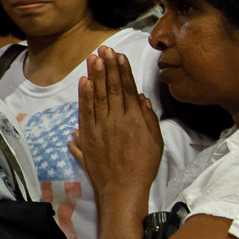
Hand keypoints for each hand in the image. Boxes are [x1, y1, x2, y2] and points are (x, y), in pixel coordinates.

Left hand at [70, 46, 163, 202]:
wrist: (123, 189)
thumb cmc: (142, 167)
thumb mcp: (155, 142)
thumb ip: (147, 118)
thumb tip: (140, 97)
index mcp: (135, 120)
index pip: (127, 89)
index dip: (122, 70)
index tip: (118, 55)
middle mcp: (117, 120)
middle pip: (111, 88)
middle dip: (107, 66)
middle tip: (104, 49)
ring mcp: (101, 128)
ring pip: (97, 96)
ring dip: (94, 75)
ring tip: (93, 58)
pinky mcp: (89, 137)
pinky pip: (85, 112)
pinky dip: (84, 97)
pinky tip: (83, 82)